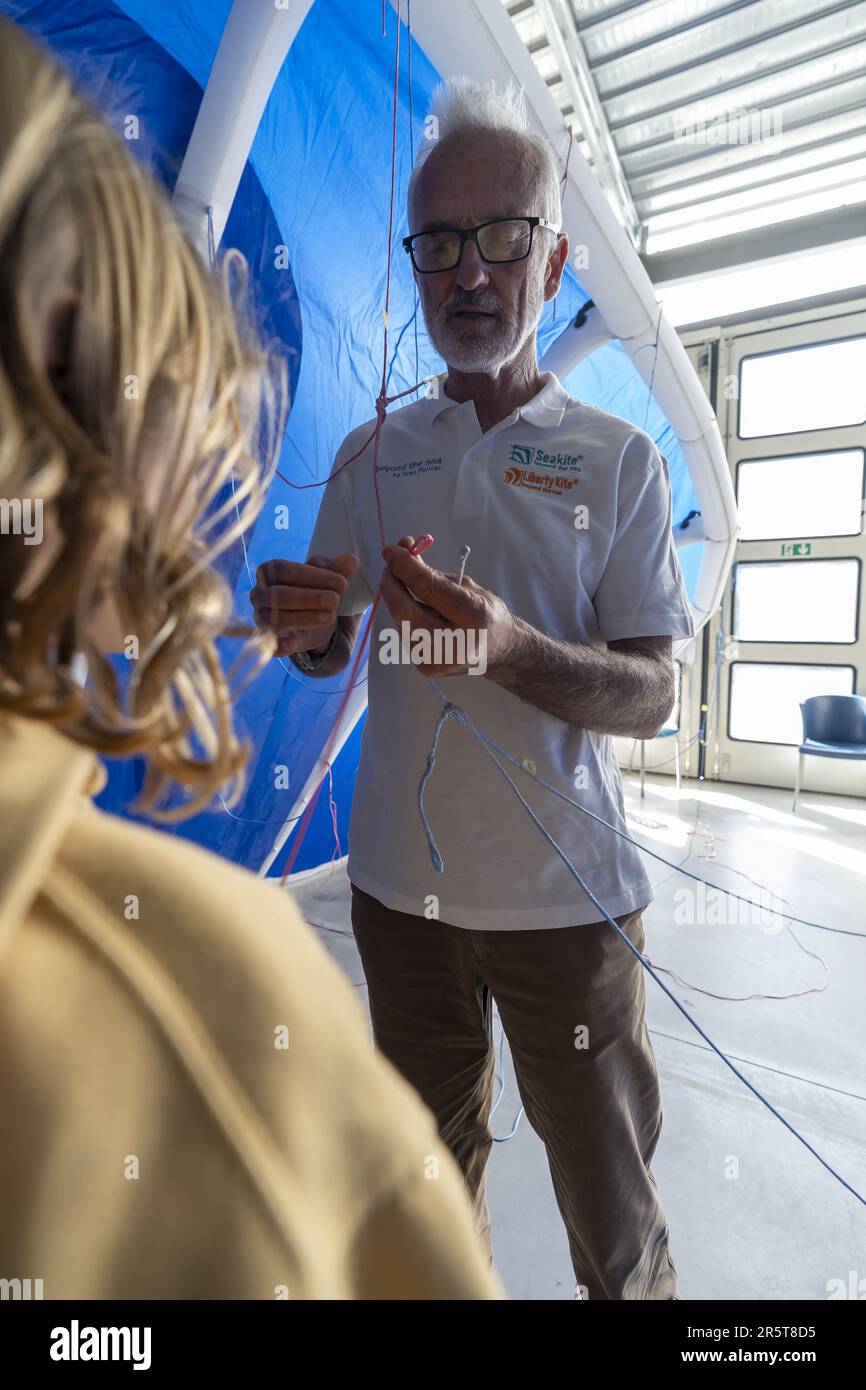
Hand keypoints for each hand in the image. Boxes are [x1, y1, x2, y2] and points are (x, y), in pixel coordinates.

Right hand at [250, 553, 358, 658]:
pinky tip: (296, 641)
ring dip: (304, 618)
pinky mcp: (269, 642)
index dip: (313, 576)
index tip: (342, 582)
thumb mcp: (327, 579)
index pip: (285, 571)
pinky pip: (271, 645)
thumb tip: (352, 560)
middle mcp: (259, 595)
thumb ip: (337, 569)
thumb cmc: (314, 591)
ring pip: (276, 620)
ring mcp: (262, 619)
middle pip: (278, 595)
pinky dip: (282, 644)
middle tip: (335, 599)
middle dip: (309, 597)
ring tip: (330, 615)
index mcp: (269, 572)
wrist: (314, 622)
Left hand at [380, 536, 514, 676]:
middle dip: (390, 583)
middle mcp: (454, 642)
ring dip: (398, 599)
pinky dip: (406, 617)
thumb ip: (434, 574)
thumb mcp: (468, 586)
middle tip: (390, 565)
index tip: (391, 550)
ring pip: (400, 622)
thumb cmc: (487, 613)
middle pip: (404, 611)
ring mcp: (438, 659)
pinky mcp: (426, 668)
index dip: (404, 566)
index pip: (427, 588)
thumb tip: (404, 552)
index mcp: (473, 616)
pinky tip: (419, 613)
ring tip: (409, 587)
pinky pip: (404, 634)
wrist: (502, 652)